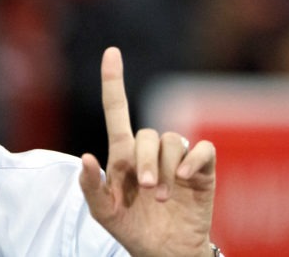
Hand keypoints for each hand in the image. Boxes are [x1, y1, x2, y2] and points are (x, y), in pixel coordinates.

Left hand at [78, 47, 216, 256]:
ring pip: (173, 140)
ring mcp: (177, 160)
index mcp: (124, 156)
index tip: (111, 52)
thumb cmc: (132, 229)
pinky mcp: (201, 171)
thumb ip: (90, 188)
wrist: (165, 253)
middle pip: (148, 134)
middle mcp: (150, 152)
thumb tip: (85, 157)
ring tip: (163, 195)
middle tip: (148, 188)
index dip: (113, 81)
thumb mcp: (103, 214)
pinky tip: (185, 178)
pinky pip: (202, 149)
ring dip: (167, 167)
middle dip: (146, 160)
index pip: (117, 111)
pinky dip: (194, 159)